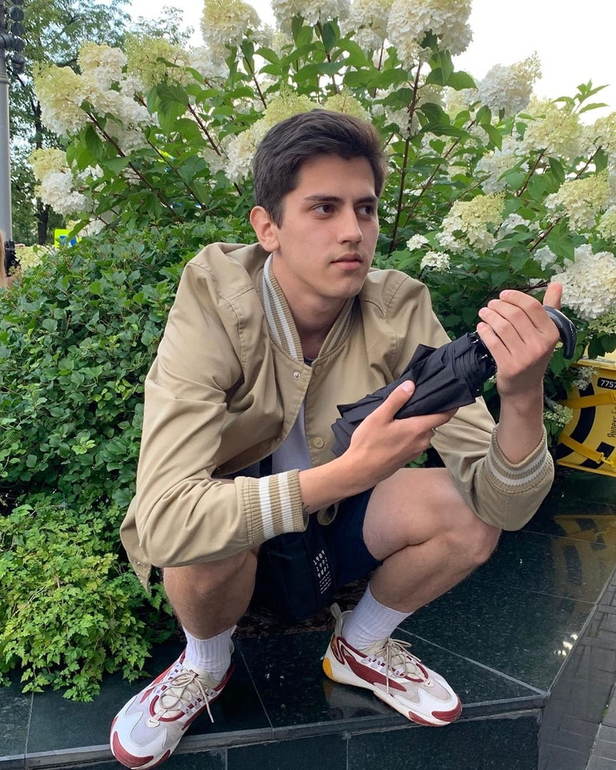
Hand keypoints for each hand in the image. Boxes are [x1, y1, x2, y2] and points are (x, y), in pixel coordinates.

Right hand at [345, 380, 456, 485]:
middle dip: (426, 414)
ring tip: (401, 418)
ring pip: (422, 433)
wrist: (360, 471)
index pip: (444, 416)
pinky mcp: (408, 458)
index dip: (450, 406)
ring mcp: (415, 451)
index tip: (452, 398)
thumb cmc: (369, 443)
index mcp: (418, 429)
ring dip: (416, 425)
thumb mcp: (379, 416)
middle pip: (431, 423)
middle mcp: (422, 441)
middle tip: (413, 404)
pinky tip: (395, 433)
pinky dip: (410, 435)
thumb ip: (396, 400)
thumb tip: (411, 385)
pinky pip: (415, 442)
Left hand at [476, 283, 562, 400]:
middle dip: (499, 306)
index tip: (503, 294)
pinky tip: (481, 327)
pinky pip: (493, 342)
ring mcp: (525, 357)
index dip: (515, 297)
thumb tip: (556, 284)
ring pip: (502, 327)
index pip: (532, 306)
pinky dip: (485, 331)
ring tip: (484, 312)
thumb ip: (550, 308)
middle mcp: (540, 345)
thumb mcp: (545, 333)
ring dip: (489, 316)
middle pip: (515, 315)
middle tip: (491, 304)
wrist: (525, 387)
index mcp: (551, 333)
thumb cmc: (533, 354)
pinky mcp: (509, 366)